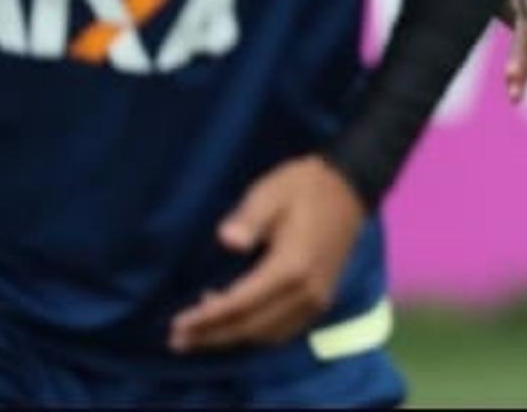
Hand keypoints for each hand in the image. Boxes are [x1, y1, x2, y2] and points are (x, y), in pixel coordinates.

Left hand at [168, 156, 365, 353]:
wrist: (350, 186)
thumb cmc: (304, 186)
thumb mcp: (272, 191)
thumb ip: (250, 217)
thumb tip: (227, 240)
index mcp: (292, 266)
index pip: (241, 304)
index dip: (206, 319)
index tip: (177, 326)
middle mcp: (306, 291)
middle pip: (251, 326)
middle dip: (212, 335)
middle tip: (178, 341)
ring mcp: (318, 298)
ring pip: (268, 333)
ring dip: (233, 337)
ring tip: (200, 334)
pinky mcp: (322, 299)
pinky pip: (285, 329)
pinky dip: (257, 333)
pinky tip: (237, 324)